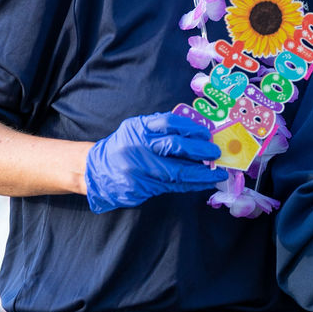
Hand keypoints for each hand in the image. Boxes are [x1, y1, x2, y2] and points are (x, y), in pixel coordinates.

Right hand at [85, 112, 225, 212]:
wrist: (96, 171)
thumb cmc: (125, 147)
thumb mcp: (137, 129)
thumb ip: (161, 129)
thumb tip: (198, 133)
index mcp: (139, 128)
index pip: (169, 123)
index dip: (191, 128)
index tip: (207, 134)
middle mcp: (139, 147)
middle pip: (175, 147)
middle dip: (200, 151)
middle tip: (216, 153)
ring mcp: (139, 169)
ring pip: (177, 172)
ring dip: (201, 174)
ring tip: (216, 174)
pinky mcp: (141, 187)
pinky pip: (171, 186)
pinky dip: (190, 185)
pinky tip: (203, 184)